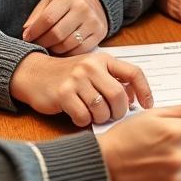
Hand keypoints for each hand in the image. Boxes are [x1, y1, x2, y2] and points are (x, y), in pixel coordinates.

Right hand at [10, 51, 152, 126]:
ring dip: (101, 118)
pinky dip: (83, 121)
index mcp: (104, 59)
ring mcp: (76, 79)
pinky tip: (79, 116)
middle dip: (119, 112)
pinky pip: (83, 116)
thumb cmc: (68, 75)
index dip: (144, 91)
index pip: (133, 73)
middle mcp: (91, 66)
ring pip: (101, 109)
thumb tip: (134, 98)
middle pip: (118, 96)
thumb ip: (113, 80)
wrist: (34, 74)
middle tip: (113, 115)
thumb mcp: (93, 70)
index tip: (147, 105)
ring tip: (95, 116)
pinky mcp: (63, 94)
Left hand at [22, 0, 108, 54]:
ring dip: (54, 49)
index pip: (47, 19)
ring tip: (49, 46)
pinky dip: (67, 53)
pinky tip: (61, 49)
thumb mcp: (50, 0)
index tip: (27, 37)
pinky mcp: (99, 34)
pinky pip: (79, 51)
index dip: (34, 31)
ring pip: (67, 45)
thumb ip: (37, 15)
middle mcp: (83, 9)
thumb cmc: (67, 1)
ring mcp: (93, 22)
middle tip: (37, 44)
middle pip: (57, 34)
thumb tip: (26, 33)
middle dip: (42, 42)